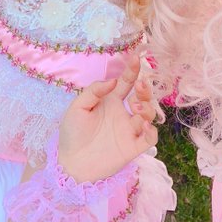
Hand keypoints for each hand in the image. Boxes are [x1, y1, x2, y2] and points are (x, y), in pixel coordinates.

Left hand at [58, 56, 157, 183]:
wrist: (71, 164)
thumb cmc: (72, 133)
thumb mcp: (78, 107)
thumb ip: (94, 91)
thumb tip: (114, 80)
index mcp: (110, 101)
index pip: (126, 82)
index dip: (132, 70)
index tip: (136, 58)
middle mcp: (123, 114)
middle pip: (142, 97)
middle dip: (145, 89)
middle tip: (140, 86)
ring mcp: (129, 130)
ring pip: (148, 115)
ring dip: (147, 108)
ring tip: (135, 108)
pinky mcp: (133, 148)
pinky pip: (150, 138)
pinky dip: (151, 130)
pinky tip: (143, 125)